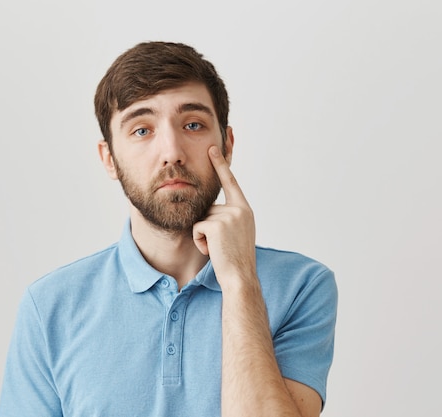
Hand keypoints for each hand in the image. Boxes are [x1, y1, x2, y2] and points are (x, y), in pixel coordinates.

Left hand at [193, 146, 256, 288]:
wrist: (240, 277)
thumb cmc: (235, 259)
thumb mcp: (237, 232)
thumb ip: (227, 216)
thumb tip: (208, 209)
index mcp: (245, 209)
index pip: (231, 182)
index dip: (221, 164)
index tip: (214, 147)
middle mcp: (239, 209)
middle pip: (208, 208)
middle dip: (207, 226)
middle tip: (221, 245)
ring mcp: (229, 216)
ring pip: (201, 218)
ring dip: (203, 235)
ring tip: (218, 248)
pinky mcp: (217, 225)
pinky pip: (197, 228)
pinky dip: (199, 241)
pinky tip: (212, 250)